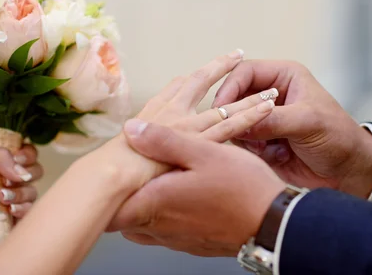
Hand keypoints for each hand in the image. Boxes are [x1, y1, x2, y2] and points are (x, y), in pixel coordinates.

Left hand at [0, 144, 41, 255]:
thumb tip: (20, 172)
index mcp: (1, 162)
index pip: (28, 152)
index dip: (28, 155)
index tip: (17, 159)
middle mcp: (9, 179)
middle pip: (36, 171)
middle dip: (26, 174)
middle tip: (7, 180)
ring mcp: (12, 200)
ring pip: (33, 192)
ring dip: (20, 194)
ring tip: (1, 198)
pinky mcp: (13, 219)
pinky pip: (30, 212)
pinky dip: (23, 210)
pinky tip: (9, 211)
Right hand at [95, 50, 279, 192]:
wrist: (113, 176)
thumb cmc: (113, 167)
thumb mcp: (125, 149)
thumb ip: (140, 141)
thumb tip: (138, 139)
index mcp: (154, 111)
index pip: (176, 87)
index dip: (191, 78)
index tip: (201, 71)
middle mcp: (172, 110)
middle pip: (200, 82)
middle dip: (219, 68)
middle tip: (236, 54)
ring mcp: (188, 124)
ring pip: (225, 105)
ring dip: (248, 97)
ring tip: (268, 89)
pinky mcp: (201, 140)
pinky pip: (233, 126)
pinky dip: (251, 117)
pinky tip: (267, 109)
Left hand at [113, 121, 285, 256]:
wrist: (274, 223)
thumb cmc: (242, 188)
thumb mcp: (205, 152)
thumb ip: (164, 141)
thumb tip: (131, 129)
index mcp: (157, 202)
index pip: (110, 210)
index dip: (100, 197)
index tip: (98, 182)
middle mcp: (161, 227)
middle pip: (123, 218)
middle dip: (122, 197)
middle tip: (124, 176)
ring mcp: (176, 239)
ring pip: (143, 225)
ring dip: (143, 205)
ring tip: (152, 183)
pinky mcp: (191, 244)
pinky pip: (164, 231)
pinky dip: (163, 214)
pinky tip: (178, 197)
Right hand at [213, 60, 371, 197]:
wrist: (348, 172)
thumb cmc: (337, 137)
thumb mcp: (307, 123)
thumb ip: (273, 120)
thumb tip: (239, 122)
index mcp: (284, 76)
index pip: (245, 72)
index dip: (230, 88)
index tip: (221, 108)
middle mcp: (270, 94)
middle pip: (234, 97)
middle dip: (234, 116)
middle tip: (236, 134)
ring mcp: (264, 119)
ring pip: (234, 122)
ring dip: (245, 137)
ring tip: (266, 149)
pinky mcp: (261, 141)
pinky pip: (241, 143)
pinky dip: (252, 152)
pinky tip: (277, 157)